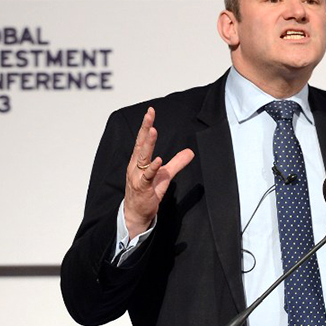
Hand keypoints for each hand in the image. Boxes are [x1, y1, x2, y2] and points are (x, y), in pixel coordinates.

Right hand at [124, 107, 194, 236]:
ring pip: (143, 157)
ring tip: (154, 131)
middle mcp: (135, 166)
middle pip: (141, 144)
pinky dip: (153, 167)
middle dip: (145, 128)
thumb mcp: (165, 175)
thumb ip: (177, 163)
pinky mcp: (143, 187)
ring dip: (148, 144)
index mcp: (138, 161)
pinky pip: (148, 176)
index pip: (142, 140)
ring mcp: (138, 176)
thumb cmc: (148, 192)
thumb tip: (190, 152)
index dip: (146, 126)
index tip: (150, 112)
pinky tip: (159, 160)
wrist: (137, 213)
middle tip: (149, 115)